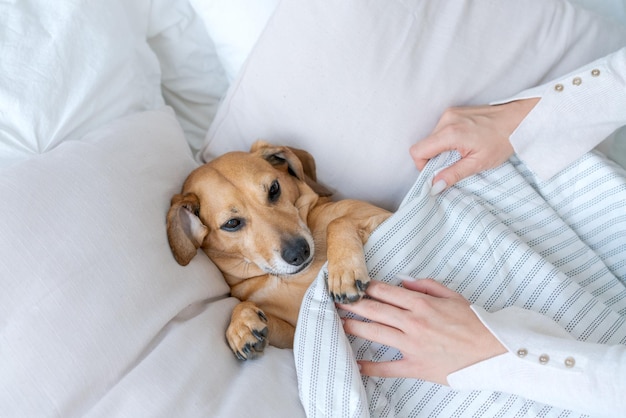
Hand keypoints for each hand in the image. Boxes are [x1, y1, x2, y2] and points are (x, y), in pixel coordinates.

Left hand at [339, 279, 505, 384]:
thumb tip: (403, 282)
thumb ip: (426, 286)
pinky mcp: (416, 366)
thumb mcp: (453, 296)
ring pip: (375, 333)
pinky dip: (370, 367)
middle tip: (337, 301)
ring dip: (354, 327)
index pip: (385, 292)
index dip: (366, 288)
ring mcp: (412, 345)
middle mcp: (413, 322)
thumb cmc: (475, 323)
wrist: (494, 351)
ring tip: (339, 323)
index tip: (353, 285)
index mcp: (421, 303)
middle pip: (374, 310)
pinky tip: (356, 364)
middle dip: (353, 304)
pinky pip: (387, 367)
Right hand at [410, 98, 538, 192]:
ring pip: (432, 138)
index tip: (438, 172)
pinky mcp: (453, 111)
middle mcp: (446, 119)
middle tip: (455, 163)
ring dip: (441, 149)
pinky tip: (464, 143)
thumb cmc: (502, 140)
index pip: (418, 151)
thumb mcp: (478, 163)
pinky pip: (440, 130)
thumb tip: (435, 186)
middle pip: (424, 144)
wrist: (518, 119)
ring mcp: (449, 113)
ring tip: (462, 152)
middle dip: (434, 158)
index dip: (423, 165)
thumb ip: (453, 174)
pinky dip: (447, 140)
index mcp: (450, 133)